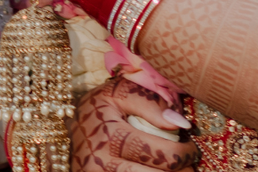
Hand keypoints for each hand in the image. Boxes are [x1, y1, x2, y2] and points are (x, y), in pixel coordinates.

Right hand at [71, 76, 196, 171]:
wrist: (66, 130)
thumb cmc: (97, 109)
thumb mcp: (117, 93)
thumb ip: (149, 103)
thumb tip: (181, 124)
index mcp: (112, 136)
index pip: (162, 155)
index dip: (184, 155)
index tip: (191, 148)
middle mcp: (103, 164)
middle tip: (190, 165)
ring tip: (179, 171)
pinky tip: (156, 171)